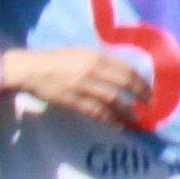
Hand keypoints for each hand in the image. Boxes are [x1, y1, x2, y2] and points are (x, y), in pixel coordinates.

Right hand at [7, 46, 149, 125]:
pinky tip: (117, 125)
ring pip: (113, 100)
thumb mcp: (80, 53)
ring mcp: (83, 86)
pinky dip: (109, 119)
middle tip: (148, 106)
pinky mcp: (74, 101)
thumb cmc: (56, 60)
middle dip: (140, 96)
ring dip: (127, 111)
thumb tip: (119, 73)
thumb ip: (99, 61)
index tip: (148, 91)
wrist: (31, 69)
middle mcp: (93, 70)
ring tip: (135, 118)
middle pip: (124, 85)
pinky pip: (97, 112)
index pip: (126, 70)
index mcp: (95, 56)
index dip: (140, 82)